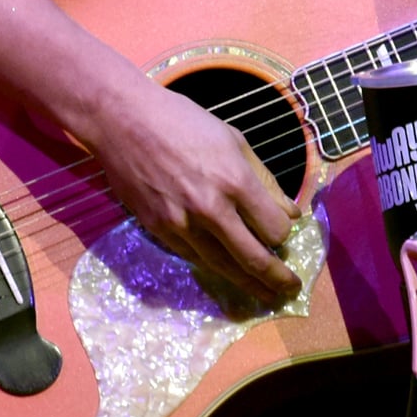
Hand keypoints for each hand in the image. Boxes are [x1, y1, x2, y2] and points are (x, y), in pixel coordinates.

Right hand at [79, 74, 302, 304]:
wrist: (125, 122)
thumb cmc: (184, 122)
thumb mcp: (234, 140)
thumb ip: (265, 180)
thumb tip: (291, 214)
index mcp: (235, 180)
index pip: (274, 229)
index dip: (284, 234)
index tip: (285, 232)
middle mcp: (211, 209)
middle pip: (253, 258)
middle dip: (276, 278)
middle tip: (290, 290)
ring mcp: (182, 224)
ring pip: (222, 266)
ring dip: (248, 284)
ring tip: (265, 295)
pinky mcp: (159, 231)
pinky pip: (194, 257)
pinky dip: (214, 266)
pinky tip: (227, 271)